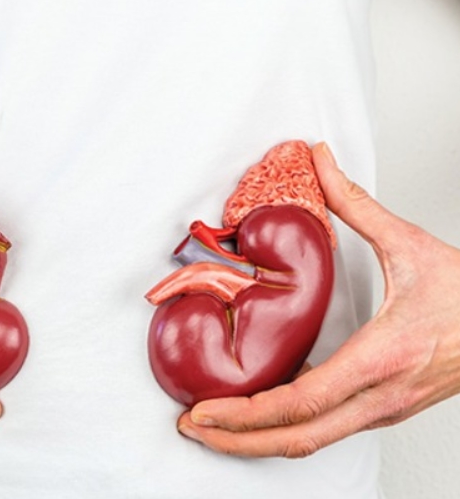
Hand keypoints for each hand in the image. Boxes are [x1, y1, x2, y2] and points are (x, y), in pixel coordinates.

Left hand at [177, 142, 459, 457]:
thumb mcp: (411, 245)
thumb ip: (357, 204)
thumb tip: (321, 163)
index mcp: (383, 355)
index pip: (305, 400)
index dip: (249, 413)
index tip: (207, 412)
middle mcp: (382, 395)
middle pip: (298, 438)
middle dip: (238, 441)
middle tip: (193, 428)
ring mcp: (384, 409)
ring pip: (312, 442)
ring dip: (258, 441)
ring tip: (215, 430)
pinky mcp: (384, 409)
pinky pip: (328, 430)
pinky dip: (286, 431)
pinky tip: (260, 416)